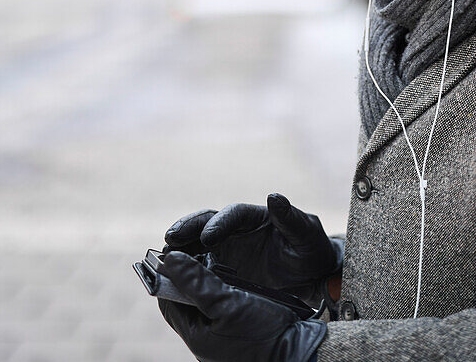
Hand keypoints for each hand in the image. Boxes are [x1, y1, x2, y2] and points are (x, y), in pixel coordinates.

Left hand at [158, 251, 325, 361]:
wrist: (300, 350)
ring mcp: (222, 335)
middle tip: (197, 251)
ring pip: (206, 300)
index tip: (175, 251)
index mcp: (195, 335)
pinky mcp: (240, 329)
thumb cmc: (263, 333)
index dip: (169, 274)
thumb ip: (196, 282)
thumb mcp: (226, 304)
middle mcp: (205, 337)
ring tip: (216, 260)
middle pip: (186, 299)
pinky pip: (223, 304)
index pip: (168, 299)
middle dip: (189, 275)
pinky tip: (234, 277)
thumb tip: (170, 260)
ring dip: (209, 280)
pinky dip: (225, 288)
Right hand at [164, 193, 341, 300]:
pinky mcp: (221, 267)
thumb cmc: (310, 250)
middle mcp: (235, 229)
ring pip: (196, 243)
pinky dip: (185, 269)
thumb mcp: (306, 234)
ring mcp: (226, 248)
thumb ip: (291, 218)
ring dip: (180, 249)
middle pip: (205, 222)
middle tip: (170, 240)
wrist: (311, 276)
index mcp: (255, 216)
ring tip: (164, 259)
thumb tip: (274, 197)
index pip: (231, 214)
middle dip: (187, 228)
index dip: (218, 223)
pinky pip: (199, 265)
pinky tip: (173, 278)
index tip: (208, 238)